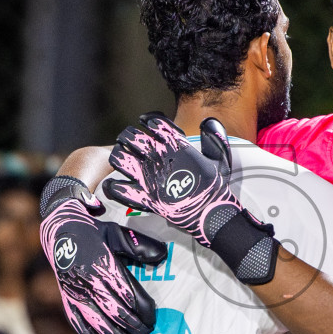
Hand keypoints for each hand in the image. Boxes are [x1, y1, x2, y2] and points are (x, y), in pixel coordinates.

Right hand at [41, 175, 166, 333]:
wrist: (59, 230)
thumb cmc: (92, 232)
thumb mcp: (117, 233)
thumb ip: (139, 245)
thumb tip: (162, 255)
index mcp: (105, 266)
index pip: (130, 295)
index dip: (144, 310)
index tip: (154, 318)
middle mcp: (90, 282)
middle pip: (116, 312)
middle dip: (133, 327)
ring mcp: (77, 292)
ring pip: (97, 321)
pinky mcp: (67, 297)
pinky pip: (76, 321)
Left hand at [106, 115, 277, 284]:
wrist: (212, 213)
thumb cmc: (215, 187)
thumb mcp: (219, 159)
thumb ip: (214, 139)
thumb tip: (209, 123)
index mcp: (175, 146)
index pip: (154, 122)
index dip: (149, 120)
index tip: (146, 122)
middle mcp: (159, 158)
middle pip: (129, 137)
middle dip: (128, 137)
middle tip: (130, 143)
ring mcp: (149, 178)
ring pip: (118, 158)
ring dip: (118, 157)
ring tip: (122, 161)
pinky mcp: (144, 198)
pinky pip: (119, 189)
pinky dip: (113, 187)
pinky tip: (115, 185)